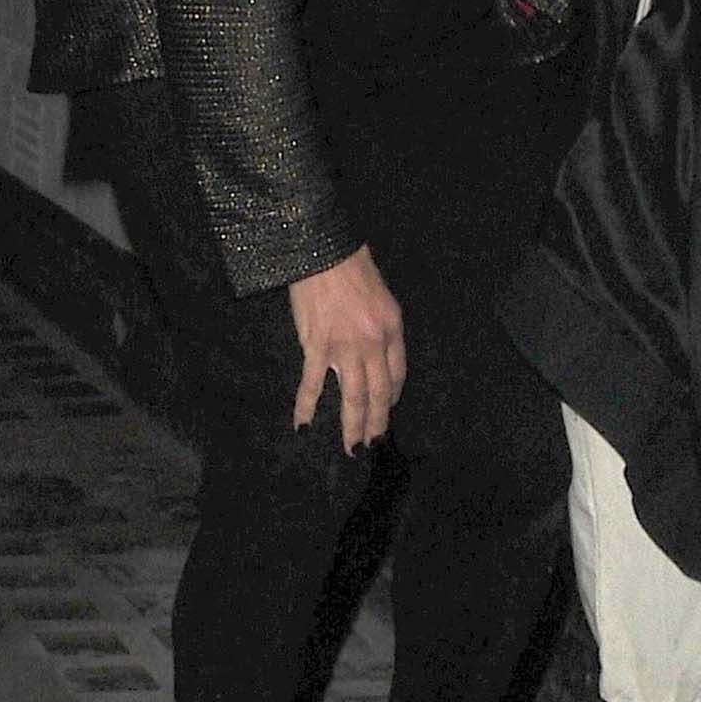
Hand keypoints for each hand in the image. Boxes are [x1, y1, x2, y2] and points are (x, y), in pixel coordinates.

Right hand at [287, 244, 404, 450]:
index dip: (392, 397)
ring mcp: (344, 348)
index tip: (385, 408)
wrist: (324, 253)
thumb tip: (374, 354)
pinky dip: (306, 407)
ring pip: (353, 397)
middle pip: (378, 394)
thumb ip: (382, 327)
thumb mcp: (383, 297)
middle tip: (372, 446)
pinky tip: (304, 425)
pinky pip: (312, 383)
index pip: (396, 375)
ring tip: (352, 448)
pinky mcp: (316, 346)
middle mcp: (373, 344)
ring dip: (352, 426)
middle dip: (377, 423)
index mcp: (392, 330)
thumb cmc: (352, 267)